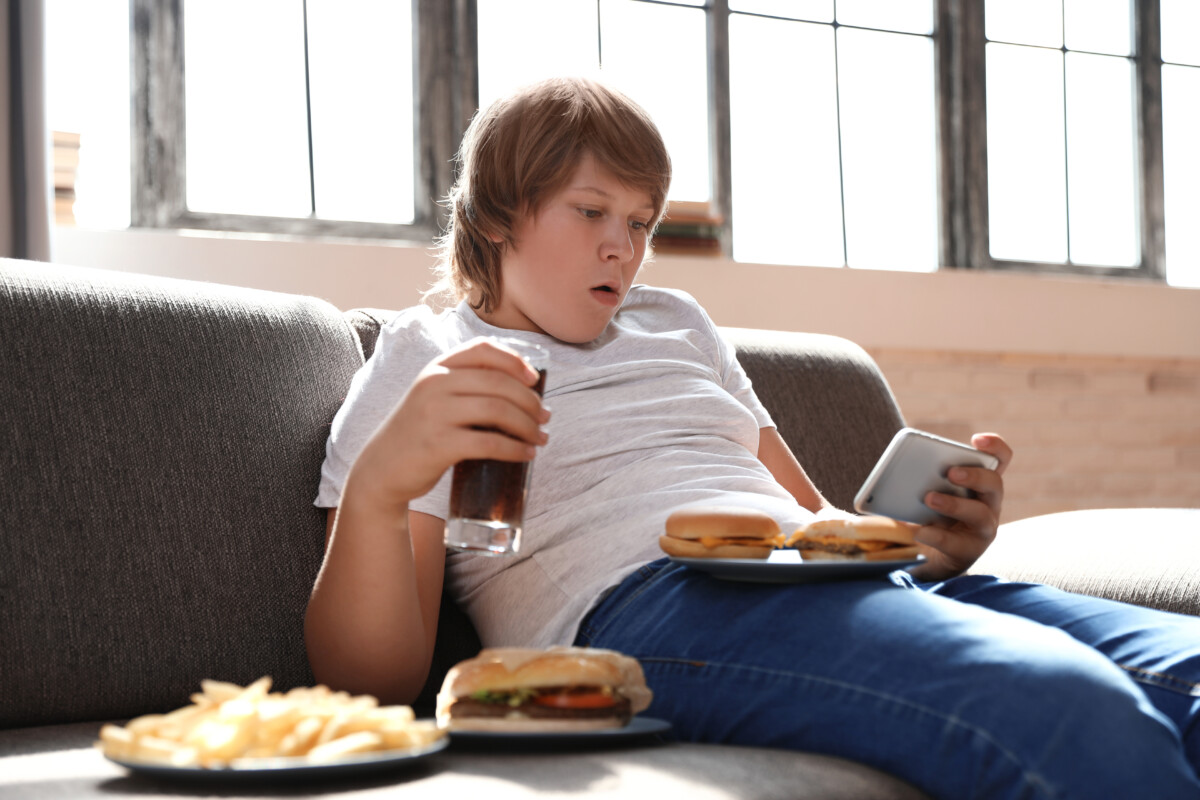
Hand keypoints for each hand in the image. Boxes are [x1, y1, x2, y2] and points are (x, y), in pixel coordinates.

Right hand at [345, 339, 549, 512]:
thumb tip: (522, 390)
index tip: (534, 379)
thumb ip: (464, 387)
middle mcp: (434, 385)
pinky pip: (489, 443)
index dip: (515, 360)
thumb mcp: (433, 398)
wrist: (381, 469)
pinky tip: (526, 455)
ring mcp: (435, 414)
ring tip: (541, 437)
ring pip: (497, 411)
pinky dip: (515, 449)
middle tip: (545, 417)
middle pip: (498, 383)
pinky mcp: (439, 445)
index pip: (483, 349)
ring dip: (528, 426)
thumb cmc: (418, 434)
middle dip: (530, 401)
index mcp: (435, 369)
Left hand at [907, 433, 1012, 581]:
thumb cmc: (930, 514)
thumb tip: (897, 471)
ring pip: (980, 514)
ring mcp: (983, 529)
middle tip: (950, 472)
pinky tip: (919, 531)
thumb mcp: (929, 493)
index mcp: (981, 484)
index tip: (977, 440)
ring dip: (955, 504)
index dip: (995, 447)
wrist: (929, 556)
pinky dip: (936, 535)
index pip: (1000, 460)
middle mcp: (989, 504)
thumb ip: (923, 480)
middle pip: (994, 484)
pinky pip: (955, 543)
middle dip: (975, 475)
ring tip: (929, 498)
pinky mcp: (968, 551)